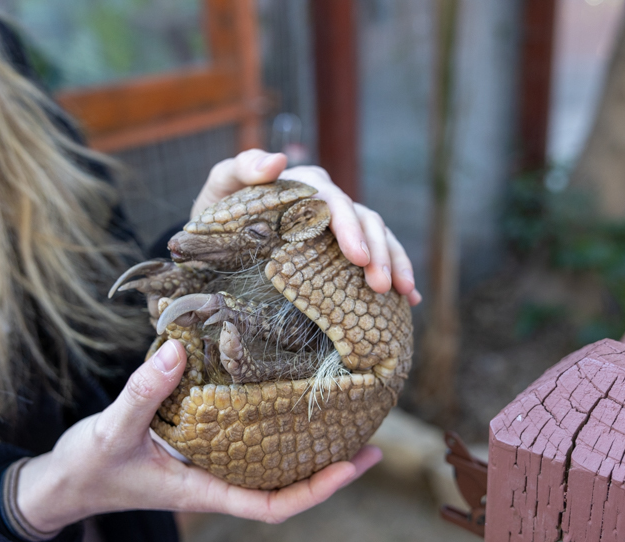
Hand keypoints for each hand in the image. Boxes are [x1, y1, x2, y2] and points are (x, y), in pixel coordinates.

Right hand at [16, 341, 381, 532]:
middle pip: (285, 485)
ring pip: (270, 463)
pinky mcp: (198, 444)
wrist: (65, 480)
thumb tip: (180, 349)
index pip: (273, 506)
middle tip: (369, 442)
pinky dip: (271, 424)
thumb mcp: (111, 430)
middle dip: (329, 470)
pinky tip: (285, 399)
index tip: (352, 466)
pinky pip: (245, 439)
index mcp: (204, 491)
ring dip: (307, 447)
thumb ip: (143, 393)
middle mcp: (215, 479)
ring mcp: (209, 464)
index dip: (316, 490)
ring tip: (343, 420)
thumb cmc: (89, 467)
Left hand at [192, 149, 421, 305]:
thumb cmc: (217, 211)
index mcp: (305, 184)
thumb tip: (279, 160)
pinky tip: (410, 298)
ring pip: (380, 237)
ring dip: (394, 263)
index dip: (350, 228)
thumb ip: (243, 168)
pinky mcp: (344, 248)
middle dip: (378, 253)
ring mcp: (341, 224)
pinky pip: (378, 256)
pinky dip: (398, 273)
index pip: (334, 202)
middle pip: (364, 220)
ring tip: (403, 292)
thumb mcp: (220, 186)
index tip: (357, 257)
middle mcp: (329, 200)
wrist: (214, 238)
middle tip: (381, 285)